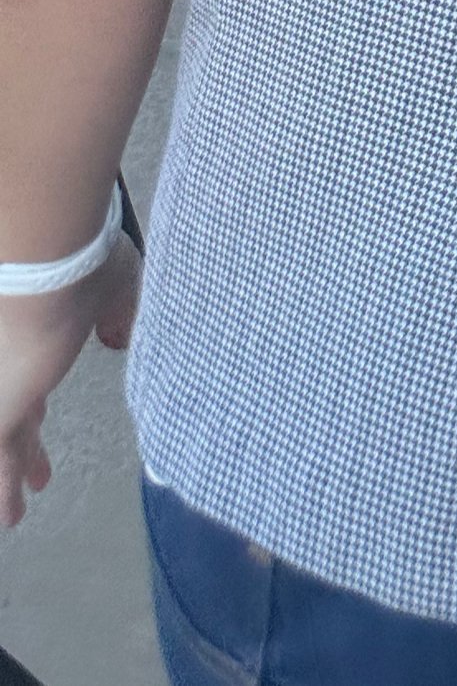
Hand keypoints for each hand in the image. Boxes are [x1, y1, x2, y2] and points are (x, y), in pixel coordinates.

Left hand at [0, 233, 139, 528]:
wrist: (46, 264)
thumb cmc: (82, 264)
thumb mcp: (114, 286)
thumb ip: (118, 315)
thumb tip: (120, 337)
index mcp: (35, 336)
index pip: (29, 379)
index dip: (36, 407)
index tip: (41, 422)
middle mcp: (9, 367)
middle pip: (13, 418)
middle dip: (25, 450)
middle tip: (37, 477)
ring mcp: (0, 391)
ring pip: (5, 445)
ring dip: (11, 479)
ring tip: (14, 517)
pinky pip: (1, 466)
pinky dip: (4, 491)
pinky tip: (9, 516)